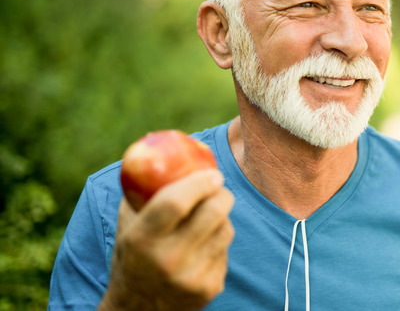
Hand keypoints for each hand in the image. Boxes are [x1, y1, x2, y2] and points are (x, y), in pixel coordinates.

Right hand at [99, 169, 234, 310]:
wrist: (137, 310)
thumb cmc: (132, 256)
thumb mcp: (127, 226)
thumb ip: (141, 192)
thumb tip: (161, 151)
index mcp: (142, 239)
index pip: (176, 202)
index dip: (199, 182)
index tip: (211, 173)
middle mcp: (168, 259)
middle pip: (213, 212)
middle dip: (222, 193)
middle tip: (218, 187)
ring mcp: (192, 277)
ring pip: (225, 230)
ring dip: (222, 217)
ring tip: (208, 216)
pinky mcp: (210, 288)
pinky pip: (225, 251)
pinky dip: (218, 241)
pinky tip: (204, 244)